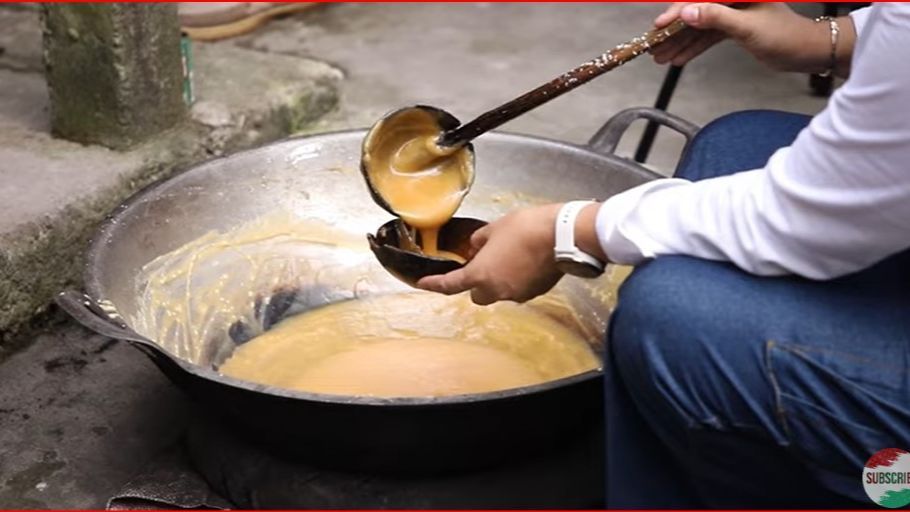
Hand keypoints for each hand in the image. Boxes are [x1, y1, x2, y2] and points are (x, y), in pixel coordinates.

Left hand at [416, 204, 564, 304]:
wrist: (560, 236)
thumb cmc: (524, 228)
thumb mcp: (494, 228)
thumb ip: (479, 241)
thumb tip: (475, 247)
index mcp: (480, 275)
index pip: (450, 285)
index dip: (434, 285)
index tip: (423, 284)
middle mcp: (497, 290)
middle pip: (477, 295)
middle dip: (475, 285)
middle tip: (480, 267)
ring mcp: (517, 294)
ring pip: (499, 293)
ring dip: (498, 281)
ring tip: (508, 258)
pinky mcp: (535, 292)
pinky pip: (519, 289)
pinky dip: (517, 279)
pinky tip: (525, 261)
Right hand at [651, 3, 854, 75]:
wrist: (807, 53)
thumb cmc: (786, 36)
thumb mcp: (748, 27)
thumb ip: (716, 18)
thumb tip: (687, 12)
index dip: (677, 11)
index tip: (659, 25)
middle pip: (695, 12)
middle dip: (673, 31)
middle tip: (653, 45)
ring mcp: (732, 13)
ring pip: (698, 27)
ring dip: (679, 43)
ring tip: (660, 57)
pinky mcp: (733, 28)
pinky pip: (707, 37)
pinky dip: (693, 49)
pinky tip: (678, 59)